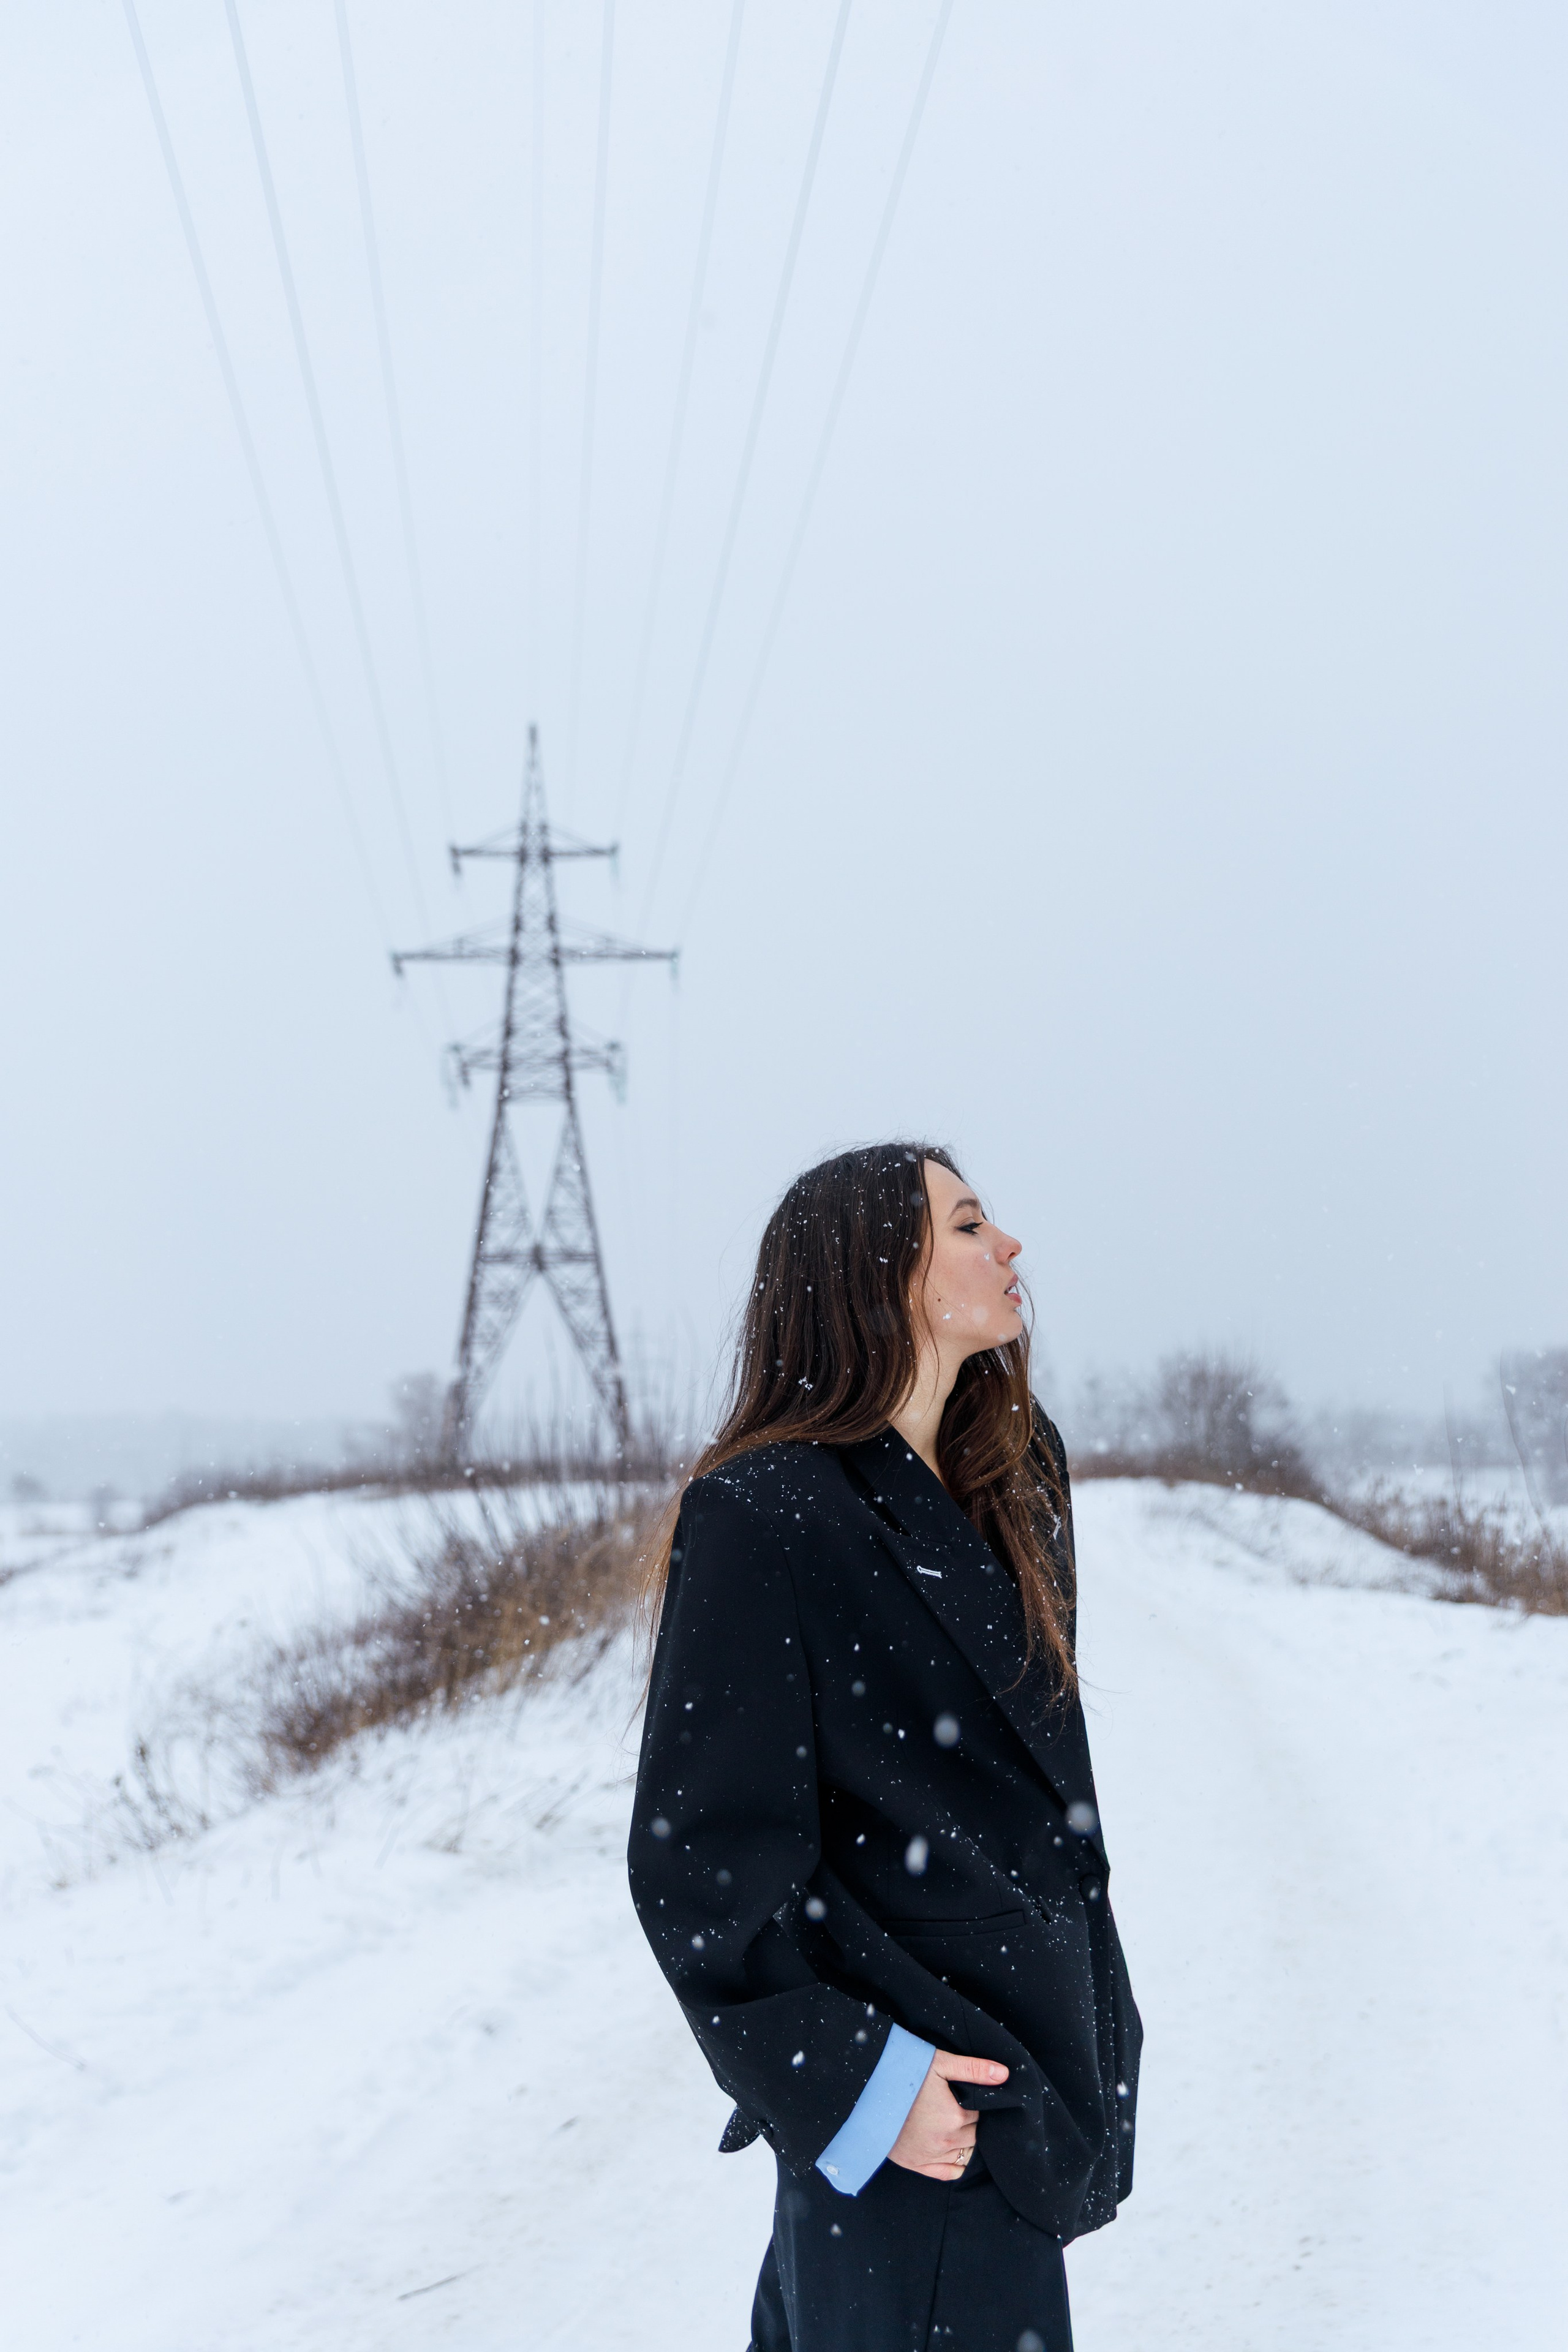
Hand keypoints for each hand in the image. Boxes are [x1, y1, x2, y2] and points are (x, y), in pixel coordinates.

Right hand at [886, 2048, 1008, 2180]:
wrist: (866, 2091)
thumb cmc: (904, 2073)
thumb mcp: (940, 2063)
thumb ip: (974, 2069)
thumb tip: (1004, 2075)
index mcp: (954, 2118)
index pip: (980, 2113)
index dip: (974, 2102)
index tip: (964, 2094)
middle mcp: (945, 2142)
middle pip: (974, 2134)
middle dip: (969, 2121)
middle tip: (956, 2106)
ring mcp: (930, 2156)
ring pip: (964, 2152)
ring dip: (963, 2139)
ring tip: (950, 2122)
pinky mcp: (915, 2164)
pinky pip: (948, 2172)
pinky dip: (955, 2163)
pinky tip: (952, 2149)